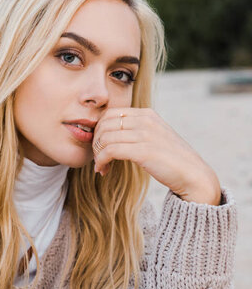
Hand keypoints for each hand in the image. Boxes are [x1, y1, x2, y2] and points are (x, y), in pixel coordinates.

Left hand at [93, 107, 221, 205]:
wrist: (193, 175)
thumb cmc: (172, 160)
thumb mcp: (155, 137)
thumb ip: (138, 131)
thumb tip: (114, 135)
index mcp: (147, 114)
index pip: (110, 113)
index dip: (99, 130)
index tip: (100, 147)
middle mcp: (146, 120)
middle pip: (104, 124)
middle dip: (95, 142)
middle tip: (97, 158)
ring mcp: (145, 135)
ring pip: (105, 137)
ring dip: (97, 154)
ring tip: (101, 167)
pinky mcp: (143, 151)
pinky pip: (110, 151)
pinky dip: (102, 161)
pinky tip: (103, 170)